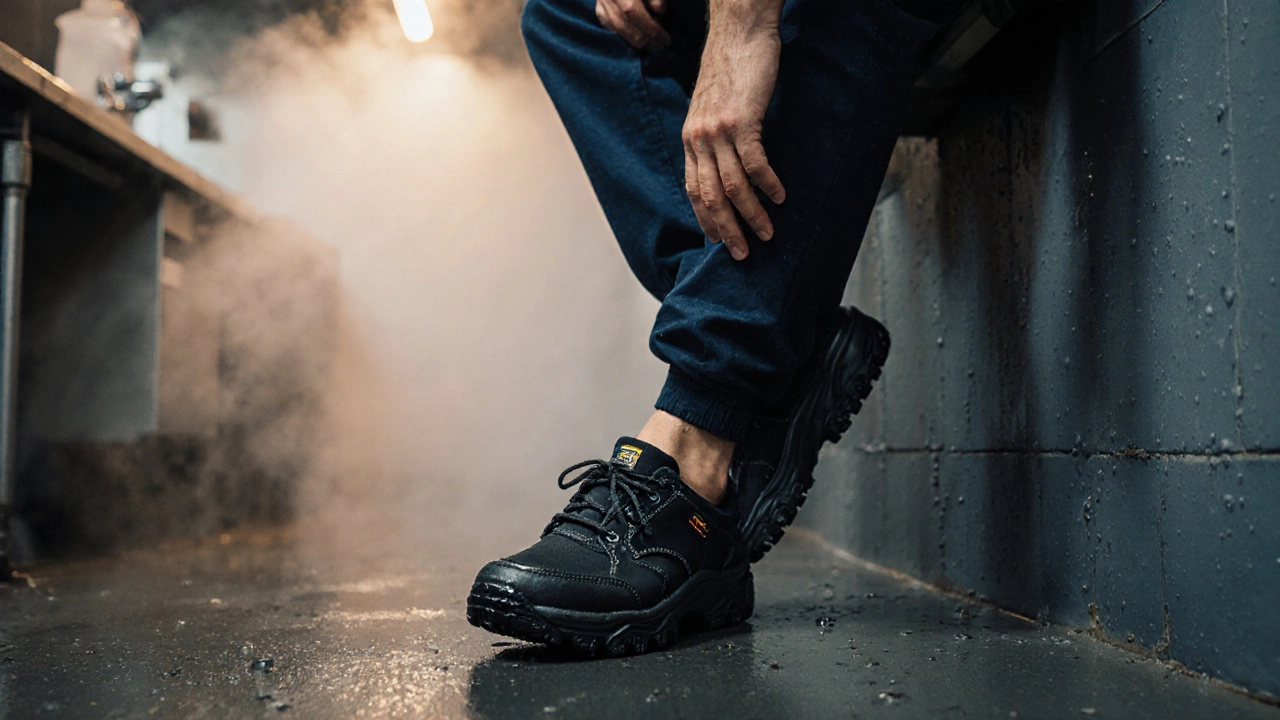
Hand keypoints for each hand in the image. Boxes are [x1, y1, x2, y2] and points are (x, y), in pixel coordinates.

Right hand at [596, 0, 670, 48]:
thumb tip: (659, 12)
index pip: (640, 19)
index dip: (655, 32)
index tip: (667, 40)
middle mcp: (611, 3)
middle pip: (629, 31)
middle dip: (648, 43)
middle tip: (660, 48)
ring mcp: (602, 7)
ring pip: (619, 32)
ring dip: (636, 43)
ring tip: (649, 46)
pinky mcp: (598, 10)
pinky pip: (610, 28)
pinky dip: (623, 35)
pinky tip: (634, 38)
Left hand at [682, 2, 785, 260]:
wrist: (739, 31)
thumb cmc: (732, 68)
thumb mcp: (715, 107)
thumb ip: (716, 136)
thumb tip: (726, 162)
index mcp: (690, 139)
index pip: (693, 189)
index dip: (706, 218)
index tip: (719, 241)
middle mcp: (698, 139)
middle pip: (710, 196)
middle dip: (727, 229)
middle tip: (743, 254)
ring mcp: (718, 130)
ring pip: (732, 185)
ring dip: (751, 214)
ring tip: (768, 233)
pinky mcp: (741, 120)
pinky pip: (754, 162)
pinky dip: (767, 184)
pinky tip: (780, 198)